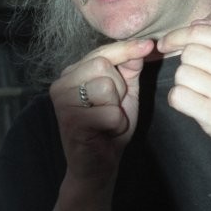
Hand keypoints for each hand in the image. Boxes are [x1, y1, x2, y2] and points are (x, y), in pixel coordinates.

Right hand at [49, 38, 153, 188]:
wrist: (98, 166)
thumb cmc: (110, 126)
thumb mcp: (124, 91)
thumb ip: (130, 67)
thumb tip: (144, 44)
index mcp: (72, 72)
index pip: (102, 51)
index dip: (127, 48)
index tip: (149, 44)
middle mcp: (61, 83)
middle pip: (103, 64)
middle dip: (119, 87)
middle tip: (112, 107)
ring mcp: (63, 102)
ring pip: (106, 87)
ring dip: (117, 108)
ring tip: (107, 120)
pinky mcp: (70, 122)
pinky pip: (109, 113)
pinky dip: (116, 125)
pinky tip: (105, 133)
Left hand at [157, 9, 210, 161]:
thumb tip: (196, 22)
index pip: (199, 32)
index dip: (177, 35)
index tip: (166, 43)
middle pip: (188, 53)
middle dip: (187, 62)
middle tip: (199, 74)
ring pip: (181, 74)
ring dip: (184, 82)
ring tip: (200, 89)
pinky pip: (178, 97)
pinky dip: (179, 99)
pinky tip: (192, 102)